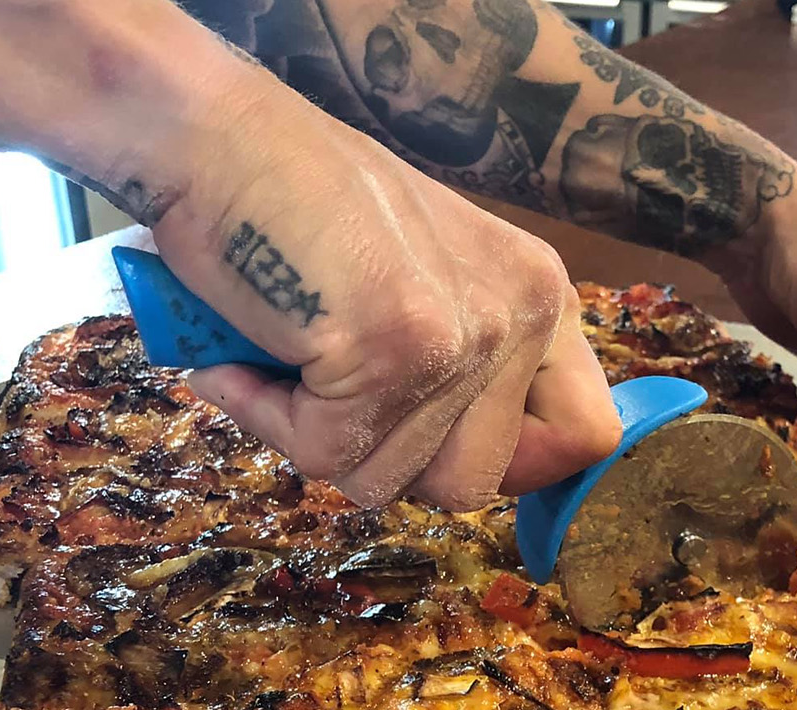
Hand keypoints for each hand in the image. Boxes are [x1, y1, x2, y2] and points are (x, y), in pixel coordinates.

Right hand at [151, 74, 618, 510]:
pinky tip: (252, 354)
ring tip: (290, 356)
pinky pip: (327, 453)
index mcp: (538, 296)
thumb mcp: (421, 285)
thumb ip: (467, 373)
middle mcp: (519, 312)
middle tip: (337, 394)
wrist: (212, 138)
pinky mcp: (395, 351)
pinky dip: (270, 417)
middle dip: (388, 460)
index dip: (513, 468)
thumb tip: (471, 482)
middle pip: (472, 486)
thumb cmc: (297, 210)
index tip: (438, 446)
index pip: (584, 436)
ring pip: (390, 481)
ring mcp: (463, 334)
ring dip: (317, 437)